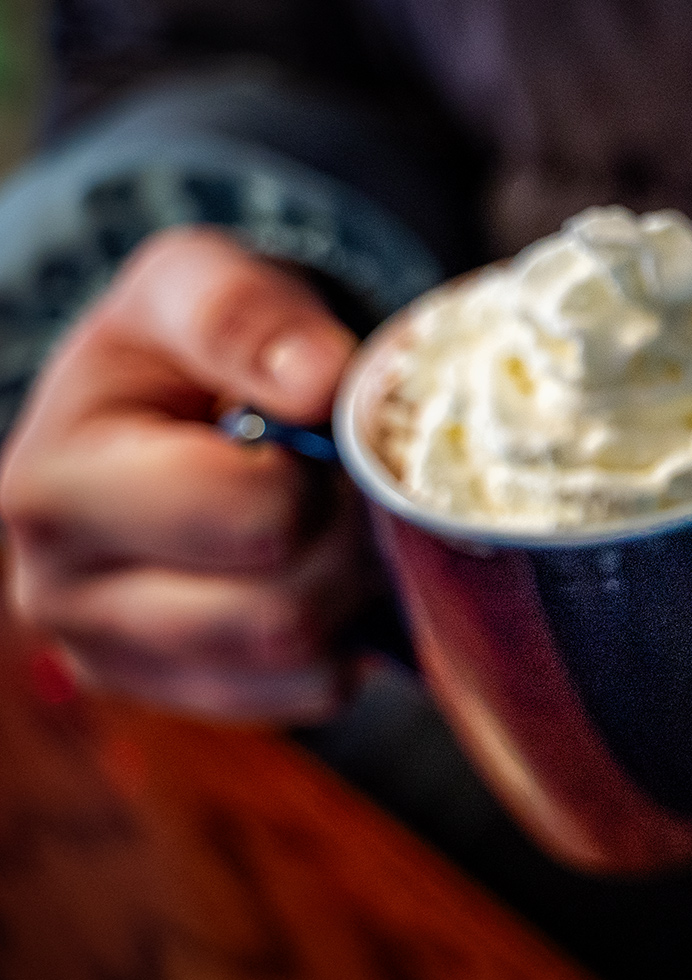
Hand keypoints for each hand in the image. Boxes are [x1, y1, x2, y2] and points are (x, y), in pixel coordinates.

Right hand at [1, 227, 371, 720]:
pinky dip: (344, 638)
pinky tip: (318, 570)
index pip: (248, 519)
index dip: (317, 471)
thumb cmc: (182, 341)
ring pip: (300, 669)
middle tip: (344, 479)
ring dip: (349, 592)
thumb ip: (243, 311)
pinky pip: (310, 698)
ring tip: (330, 518)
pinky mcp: (181, 696)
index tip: (313, 426)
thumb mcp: (194, 281)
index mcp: (53, 488)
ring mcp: (117, 659)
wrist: (174, 396)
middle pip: (278, 616)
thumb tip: (316, 383)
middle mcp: (60, 594)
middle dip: (343, 540)